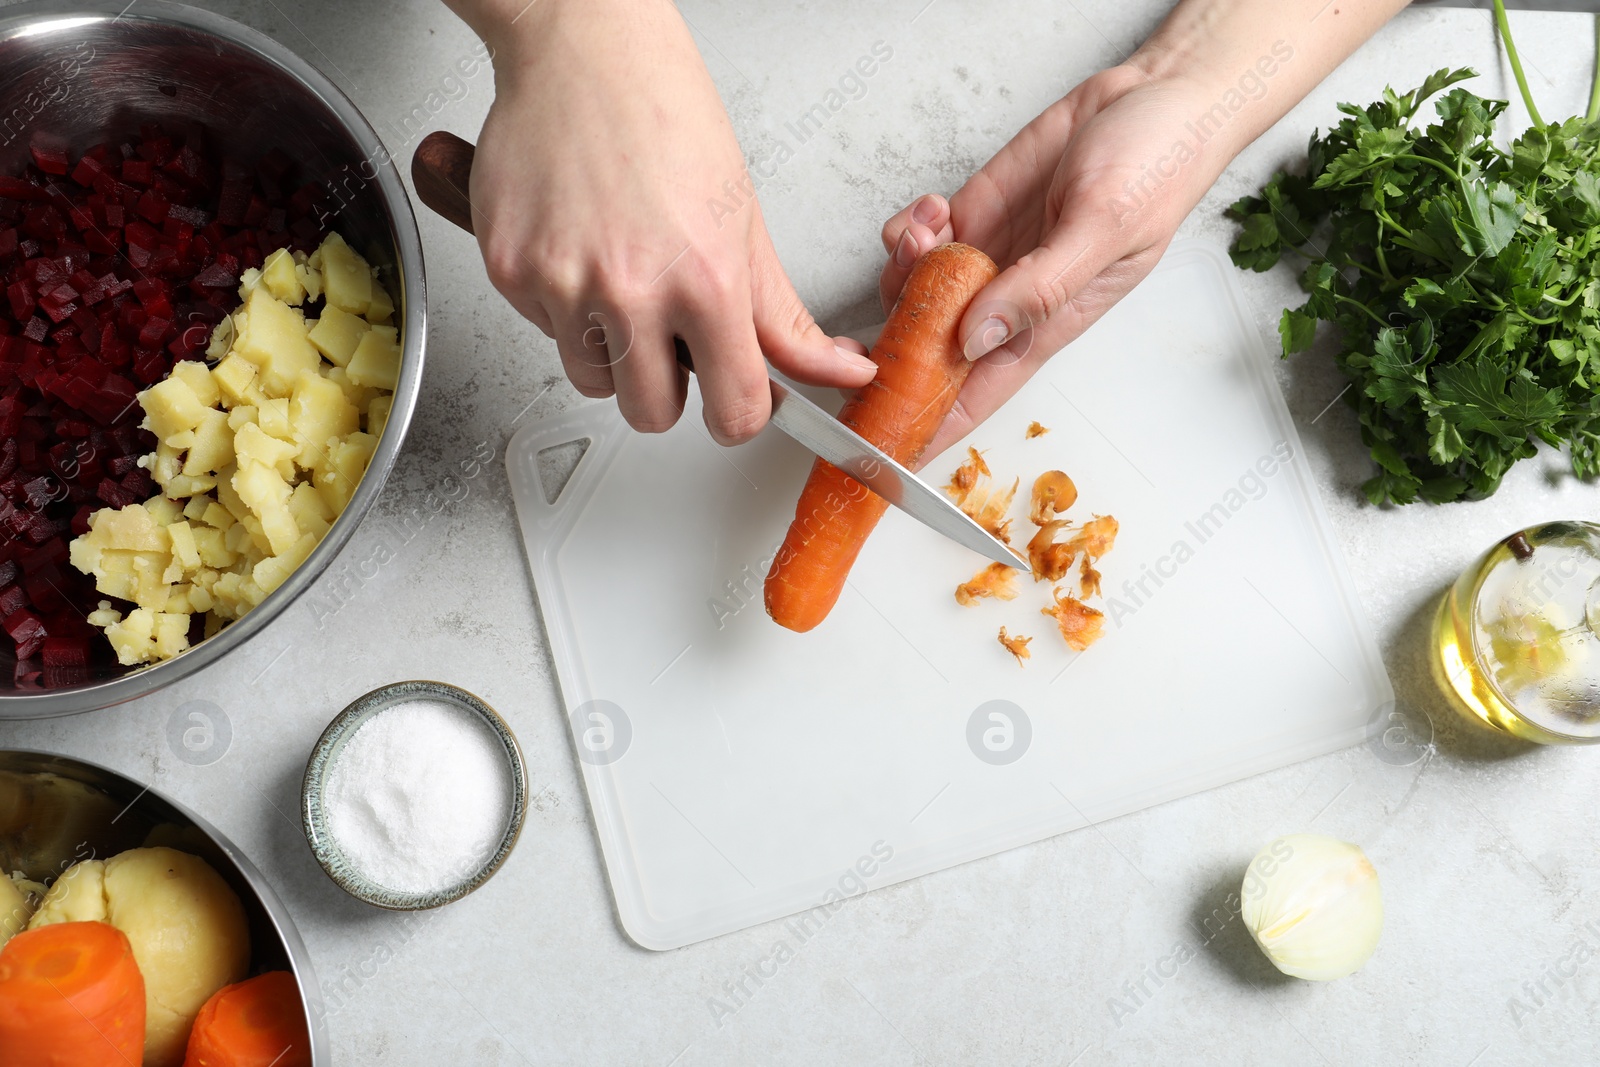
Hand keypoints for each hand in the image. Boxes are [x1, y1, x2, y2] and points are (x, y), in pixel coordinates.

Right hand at [465, 0, 875, 441]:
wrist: (583, 50)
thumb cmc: (665, 117)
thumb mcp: (745, 221)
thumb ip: (784, 318)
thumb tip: (838, 369)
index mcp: (705, 281)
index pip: (734, 411)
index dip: (737, 413)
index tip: (732, 400)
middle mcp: (631, 290)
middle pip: (651, 415)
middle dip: (666, 390)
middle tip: (671, 338)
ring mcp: (562, 285)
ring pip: (592, 380)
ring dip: (610, 350)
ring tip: (622, 280)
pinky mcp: (510, 271)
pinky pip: (542, 331)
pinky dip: (561, 305)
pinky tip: (579, 249)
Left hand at [878, 66, 1226, 458]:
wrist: (1154, 97)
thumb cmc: (1157, 168)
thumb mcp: (1104, 228)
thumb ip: (1041, 287)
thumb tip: (977, 339)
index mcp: (1046, 327)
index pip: (976, 398)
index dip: (927, 428)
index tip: (880, 450)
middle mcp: (1009, 303)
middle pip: (928, 354)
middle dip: (887, 349)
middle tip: (863, 331)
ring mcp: (987, 260)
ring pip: (912, 296)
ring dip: (900, 273)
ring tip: (925, 234)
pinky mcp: (974, 216)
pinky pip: (918, 243)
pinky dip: (909, 232)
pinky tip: (932, 212)